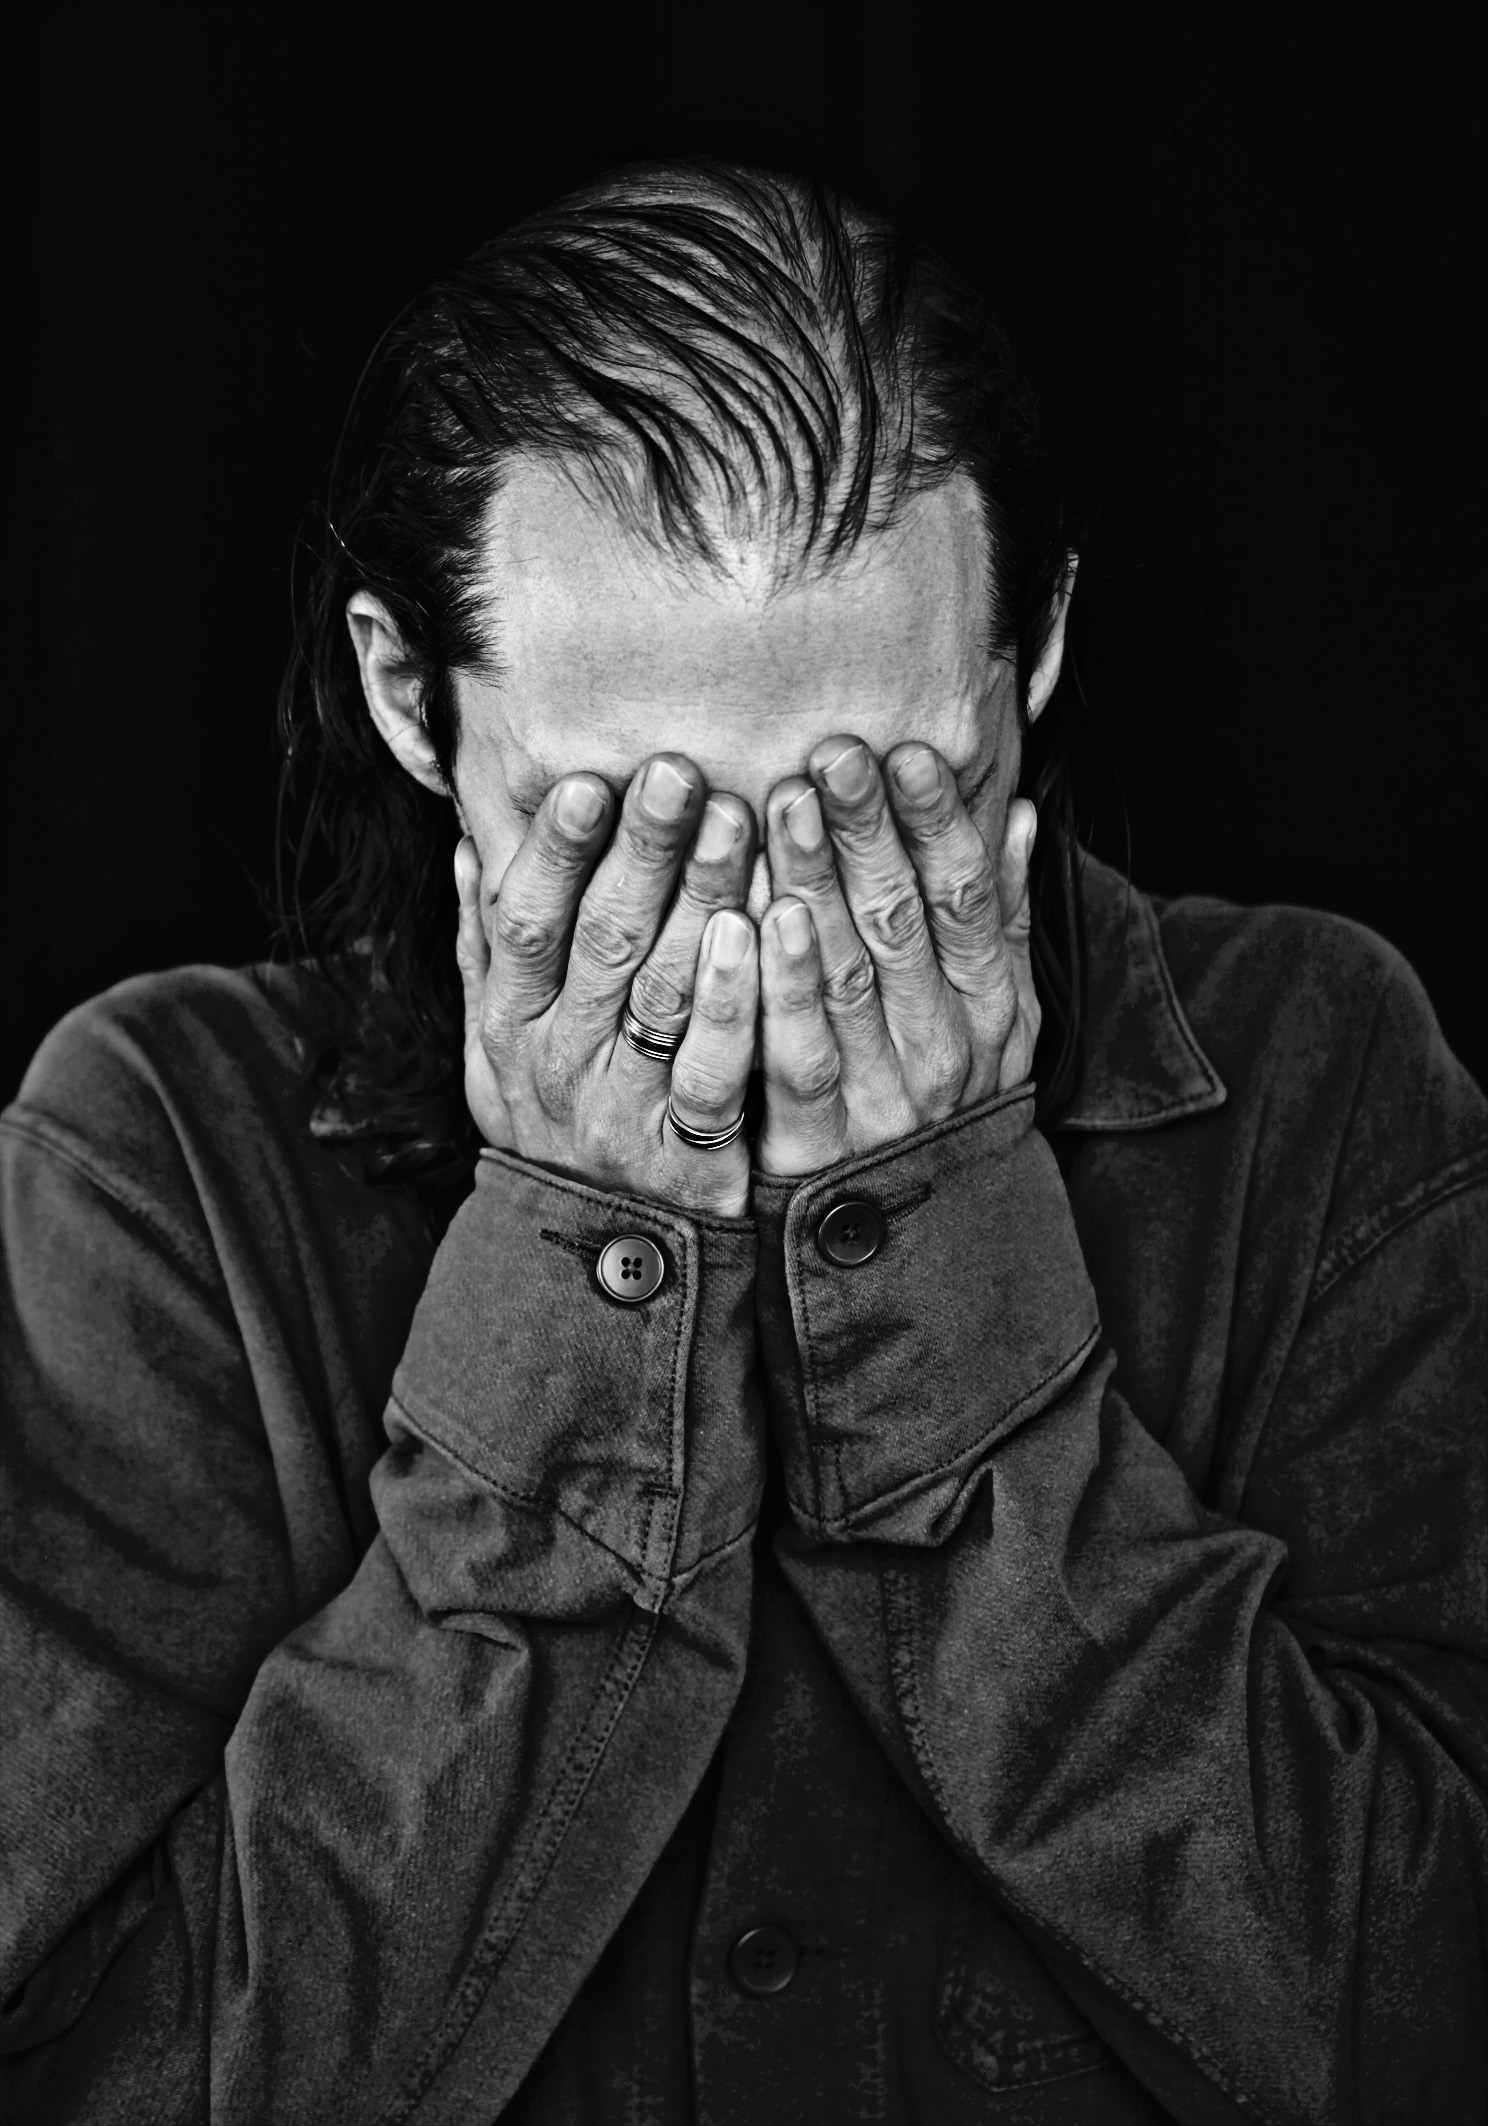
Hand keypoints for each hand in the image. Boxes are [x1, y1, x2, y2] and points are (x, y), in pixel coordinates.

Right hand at [455, 755, 759, 1217]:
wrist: (600, 1258)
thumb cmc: (553, 1121)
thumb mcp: (493, 1045)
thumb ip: (484, 949)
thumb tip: (469, 843)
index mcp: (510, 1023)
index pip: (525, 923)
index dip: (552, 851)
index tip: (587, 777)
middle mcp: (557, 1061)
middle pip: (600, 941)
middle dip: (640, 849)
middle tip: (679, 770)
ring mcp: (621, 1107)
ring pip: (662, 991)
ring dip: (699, 898)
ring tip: (736, 818)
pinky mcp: (688, 1152)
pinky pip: (714, 1066)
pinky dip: (736, 998)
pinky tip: (759, 931)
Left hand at [754, 736, 1038, 1176]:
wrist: (928, 1250)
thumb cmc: (952, 1101)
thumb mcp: (1003, 1018)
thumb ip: (1003, 919)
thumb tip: (1019, 811)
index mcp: (990, 1010)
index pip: (966, 901)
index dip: (938, 825)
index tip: (909, 750)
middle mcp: (942, 1049)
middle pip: (903, 924)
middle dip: (867, 832)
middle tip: (832, 752)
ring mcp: (879, 1096)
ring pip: (847, 976)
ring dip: (816, 882)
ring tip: (784, 802)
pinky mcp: (813, 1142)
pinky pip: (796, 1053)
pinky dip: (783, 984)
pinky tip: (765, 917)